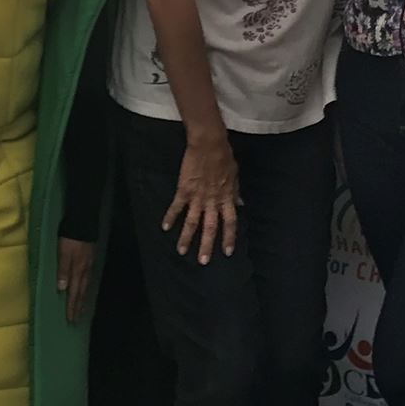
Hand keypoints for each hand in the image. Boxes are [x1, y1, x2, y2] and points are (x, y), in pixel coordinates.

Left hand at [56, 237, 97, 322]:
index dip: (72, 306)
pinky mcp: (90, 261)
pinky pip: (88, 280)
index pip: (73, 293)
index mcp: (77, 270)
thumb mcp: (64, 253)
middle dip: (78, 307)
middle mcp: (85, 271)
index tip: (70, 319)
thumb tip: (62, 289)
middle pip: (81, 293)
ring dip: (83, 300)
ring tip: (81, 310)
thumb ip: (63, 270)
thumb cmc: (71, 238)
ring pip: (86, 287)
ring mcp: (89, 266)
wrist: (84, 223)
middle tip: (76, 320)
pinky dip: (86, 289)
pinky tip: (85, 290)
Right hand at [165, 134, 240, 261]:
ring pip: (192, 222)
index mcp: (226, 198)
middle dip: (206, 245)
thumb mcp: (235, 175)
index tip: (227, 252)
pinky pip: (176, 207)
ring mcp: (197, 197)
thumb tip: (240, 203)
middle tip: (203, 261)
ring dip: (187, 238)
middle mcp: (212, 201)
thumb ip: (235, 191)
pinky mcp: (184, 190)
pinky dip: (170, 217)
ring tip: (182, 251)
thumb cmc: (224, 157)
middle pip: (210, 227)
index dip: (229, 237)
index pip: (230, 222)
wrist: (209, 144)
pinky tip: (164, 227)